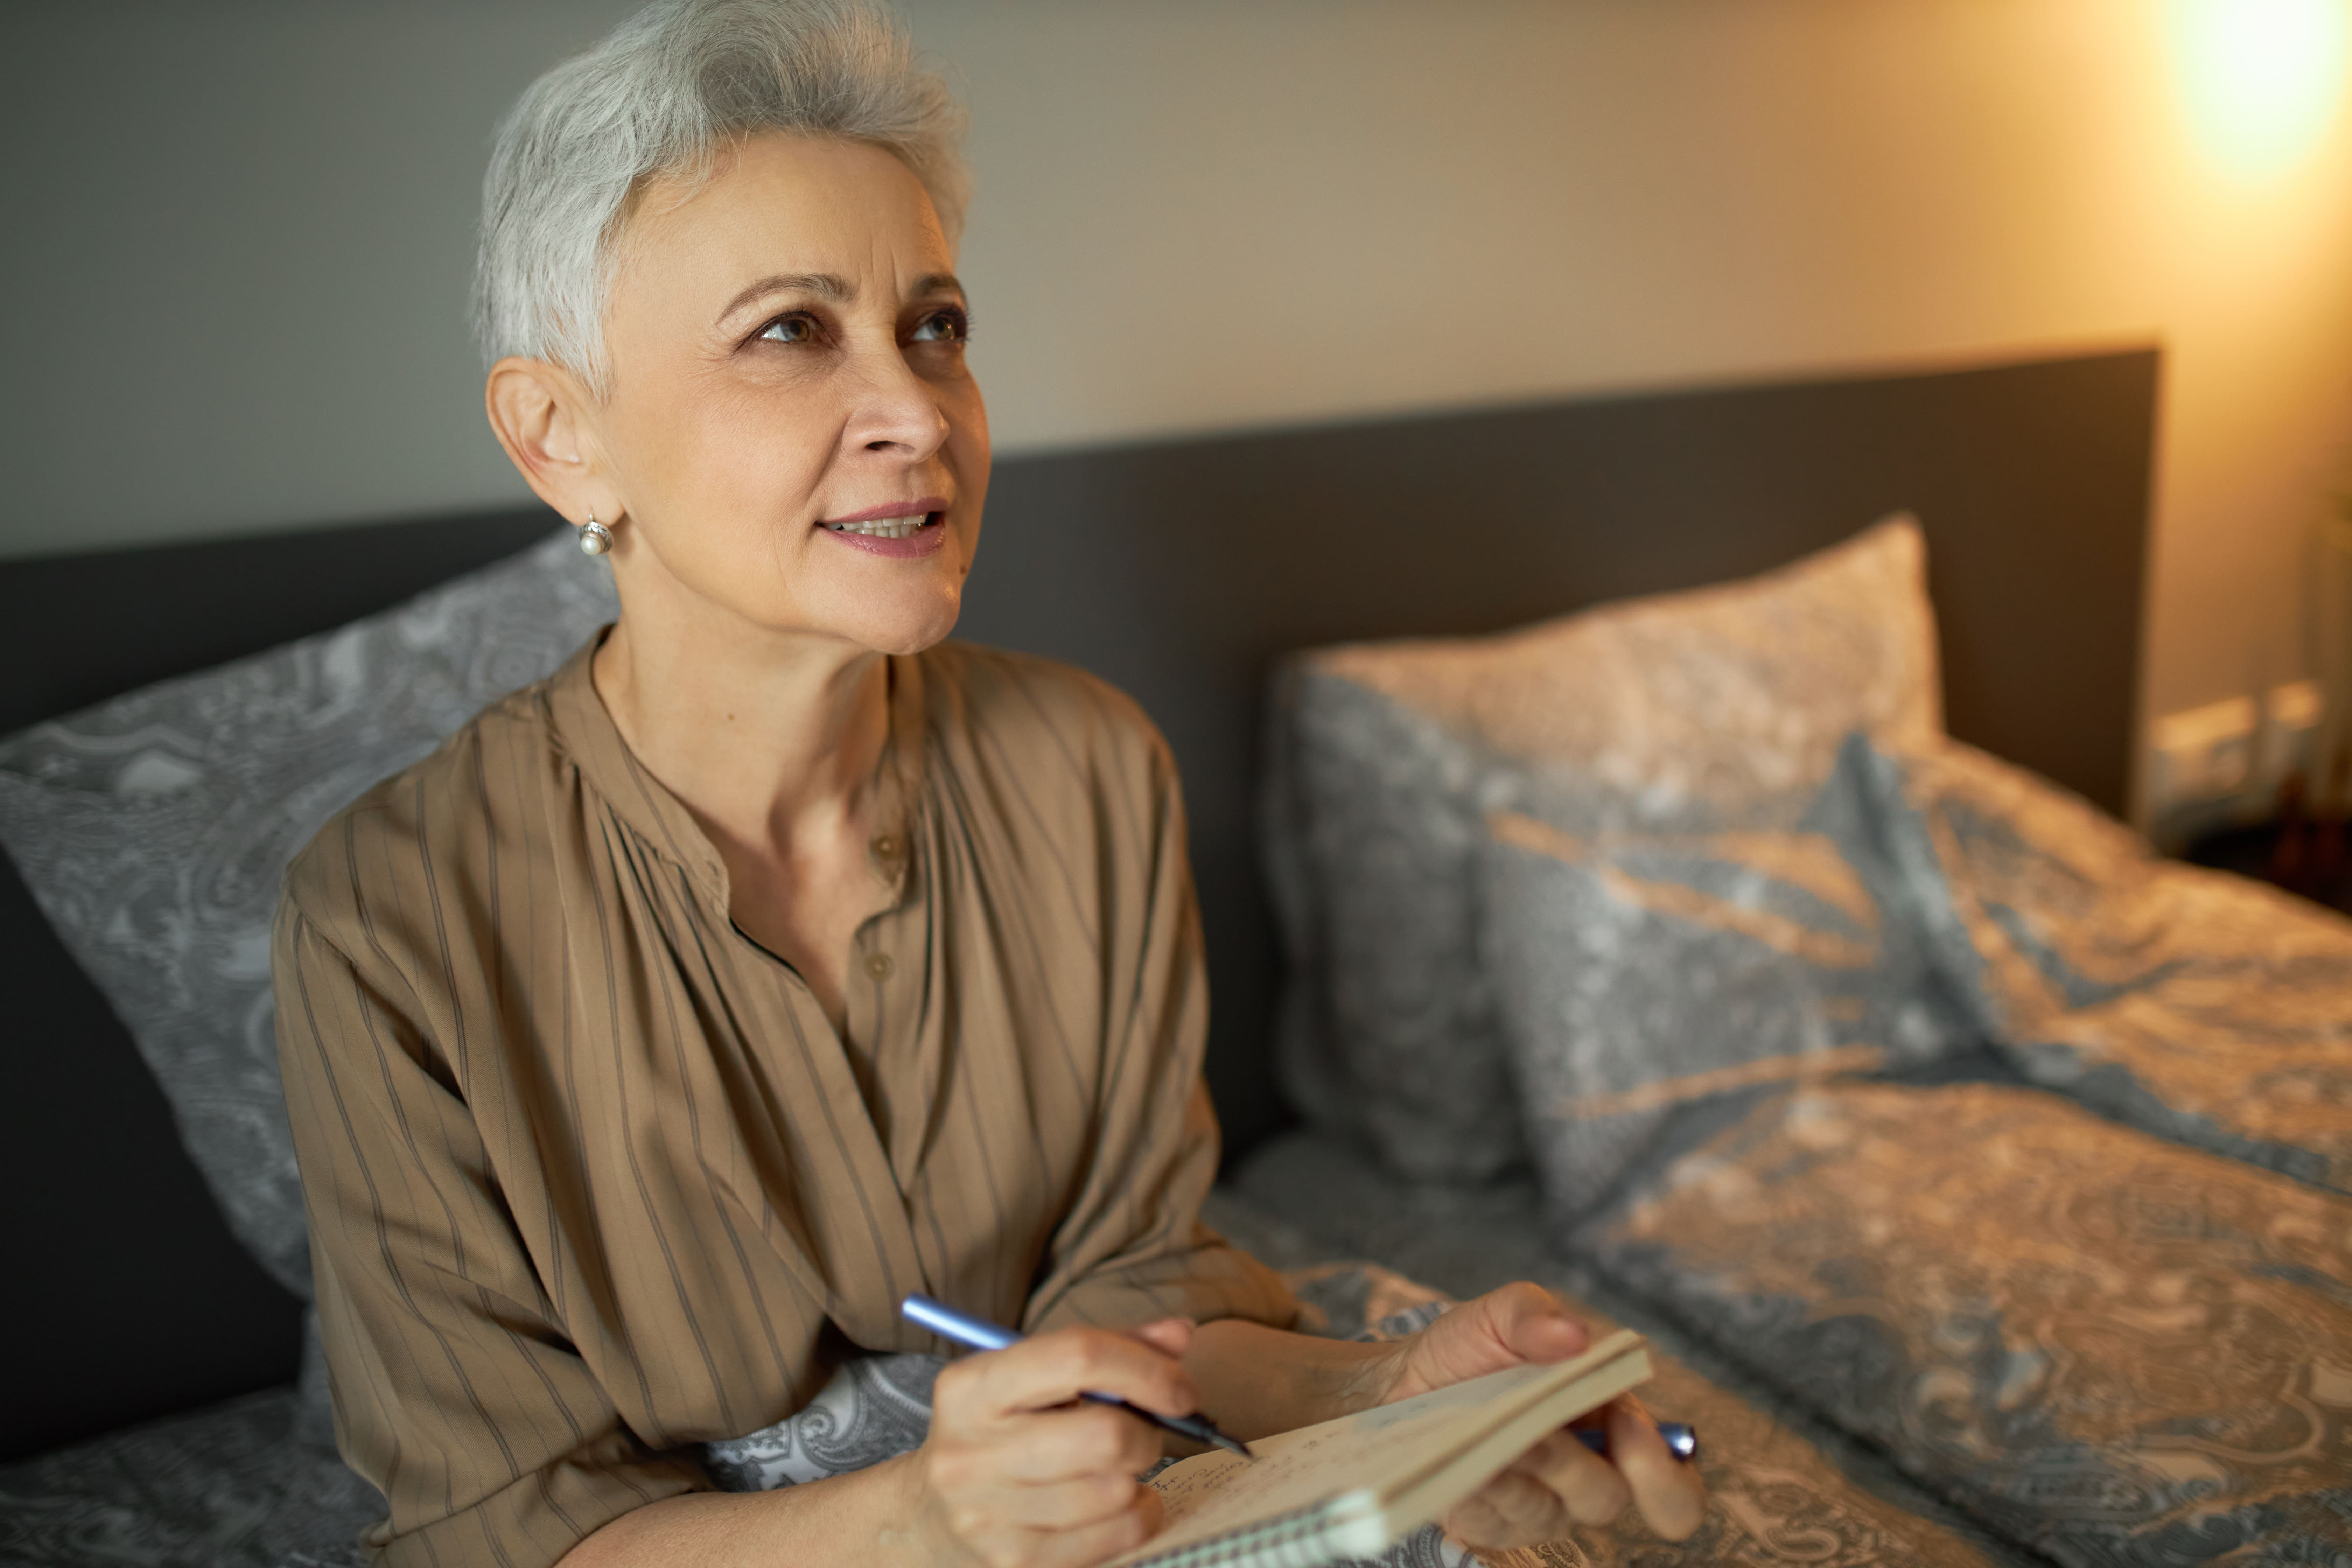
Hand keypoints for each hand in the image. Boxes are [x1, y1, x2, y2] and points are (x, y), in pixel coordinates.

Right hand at [914, 1319, 1197, 1567]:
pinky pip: (1113, 1538)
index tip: (1181, 1388)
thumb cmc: (1001, 1431)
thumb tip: (1179, 1335)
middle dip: (1147, 1432)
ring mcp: (987, 1514)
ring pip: (1114, 1491)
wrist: (929, 1514)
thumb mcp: (1032, 1378)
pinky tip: (1119, 1505)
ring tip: (1121, 1468)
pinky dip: (1136, 1518)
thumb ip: (1107, 1348)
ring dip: (1139, 1477)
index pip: (1077, 1356)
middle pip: (1104, 1435)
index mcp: (971, 1386)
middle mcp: (970, 1451)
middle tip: (1144, 1432)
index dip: (1146, 1368)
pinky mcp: (1012, 1562)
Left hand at [1376, 1283, 1704, 1546]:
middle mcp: (1585, 1476)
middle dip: (1575, 1466)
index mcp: (1613, 1427)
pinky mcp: (1491, 1526)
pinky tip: (1464, 1466)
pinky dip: (1480, 1490)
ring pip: (1548, 1513)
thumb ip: (1535, 1314)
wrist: (1402, 1378)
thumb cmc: (1470, 1347)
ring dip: (1521, 1472)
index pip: (1673, 1481)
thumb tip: (1575, 1335)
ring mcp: (1538, 1507)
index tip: (1628, 1429)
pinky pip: (1494, 1522)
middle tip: (1540, 1432)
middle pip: (1609, 1500)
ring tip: (1491, 1438)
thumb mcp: (1500, 1314)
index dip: (1664, 1471)